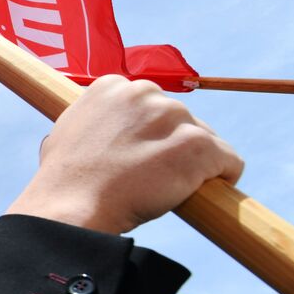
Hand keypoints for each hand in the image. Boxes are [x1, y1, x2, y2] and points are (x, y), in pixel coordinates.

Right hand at [7, 76, 242, 234]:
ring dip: (193, 163)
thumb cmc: (63, 180)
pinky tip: (201, 193)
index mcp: (111, 86)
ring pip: (205, 140)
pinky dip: (223, 177)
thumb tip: (99, 128)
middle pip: (181, 119)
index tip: (137, 157)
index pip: (150, 105)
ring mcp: (171, 116)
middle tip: (150, 176)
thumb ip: (93, 119)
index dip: (148, 134)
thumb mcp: (68, 131)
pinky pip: (229, 160)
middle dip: (172, 146)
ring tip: (165, 188)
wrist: (70, 207)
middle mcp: (143, 92)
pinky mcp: (196, 144)